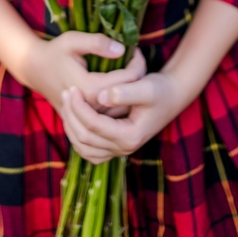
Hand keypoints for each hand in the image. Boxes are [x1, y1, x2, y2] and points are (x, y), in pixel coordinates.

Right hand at [20, 32, 146, 115]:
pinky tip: (120, 83)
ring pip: (123, 108)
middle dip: (138, 76)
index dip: (137, 63)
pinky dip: (121, 99)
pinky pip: (113, 112)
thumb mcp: (72, 40)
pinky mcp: (88, 117)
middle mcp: (92, 107)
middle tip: (136, 58)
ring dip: (131, 89)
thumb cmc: (55, 52)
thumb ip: (97, 43)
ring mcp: (90, 115)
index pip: (128, 80)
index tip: (136, 49)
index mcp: (91, 88)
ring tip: (130, 68)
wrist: (36, 70)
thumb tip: (122, 49)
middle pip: (129, 96)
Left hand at [60, 70, 184, 164]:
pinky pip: (89, 150)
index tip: (72, 88)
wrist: (171, 96)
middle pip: (85, 138)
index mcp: (130, 136)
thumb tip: (101, 96)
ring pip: (84, 147)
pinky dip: (78, 137)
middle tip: (66, 92)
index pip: (94, 125)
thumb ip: (125, 92)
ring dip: (71, 126)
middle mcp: (123, 148)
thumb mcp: (146, 87)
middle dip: (71, 115)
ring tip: (66, 103)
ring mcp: (119, 150)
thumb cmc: (160, 89)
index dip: (79, 107)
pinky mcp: (115, 146)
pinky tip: (74, 118)